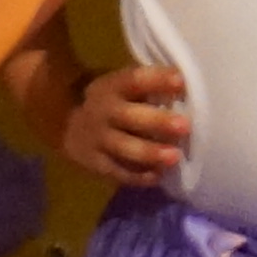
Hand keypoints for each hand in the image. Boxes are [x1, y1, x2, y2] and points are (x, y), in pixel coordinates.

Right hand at [59, 60, 191, 187]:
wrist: (66, 124)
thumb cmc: (113, 101)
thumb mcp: (122, 86)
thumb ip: (149, 87)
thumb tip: (190, 88)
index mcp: (112, 87)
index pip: (134, 80)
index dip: (157, 80)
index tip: (181, 81)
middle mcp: (103, 111)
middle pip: (129, 116)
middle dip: (158, 121)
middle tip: (185, 126)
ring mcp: (97, 139)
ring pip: (123, 147)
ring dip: (150, 152)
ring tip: (175, 157)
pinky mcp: (94, 162)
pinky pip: (116, 171)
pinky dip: (137, 176)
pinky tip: (157, 176)